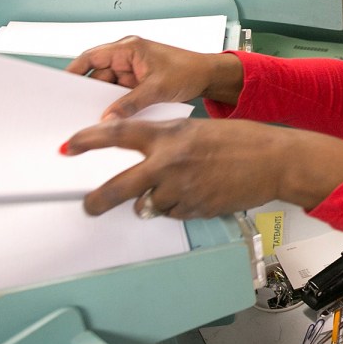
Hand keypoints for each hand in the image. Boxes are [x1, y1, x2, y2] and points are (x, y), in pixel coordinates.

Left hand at [62, 118, 342, 217]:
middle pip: (120, 186)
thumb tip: (143, 161)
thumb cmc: (241, 140)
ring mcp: (181, 189)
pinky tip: (196, 193)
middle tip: (88, 205)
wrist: (274, 160)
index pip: (118, 135)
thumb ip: (166, 142)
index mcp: (169, 134)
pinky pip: (172, 214)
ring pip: (148, 205)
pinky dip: (176, 207)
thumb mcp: (196, 129)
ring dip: (152, 201)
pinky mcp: (194, 210)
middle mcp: (169, 162)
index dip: (88, 141)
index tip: (69, 146)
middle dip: (98, 199)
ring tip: (175, 188)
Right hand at [66, 37, 243, 119]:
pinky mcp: (138, 85)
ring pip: (107, 89)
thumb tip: (107, 119)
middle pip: (97, 76)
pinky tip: (112, 120)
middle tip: (73, 110)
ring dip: (103, 103)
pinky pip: (120, 97)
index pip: (92, 57)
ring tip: (93, 118)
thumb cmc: (189, 70)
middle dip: (88, 93)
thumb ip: (131, 104)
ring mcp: (132, 72)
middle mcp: (127, 58)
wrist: (210, 77)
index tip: (60, 85)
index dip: (74, 71)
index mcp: (128, 48)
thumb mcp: (157, 88)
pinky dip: (116, 107)